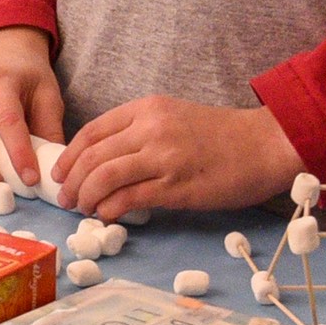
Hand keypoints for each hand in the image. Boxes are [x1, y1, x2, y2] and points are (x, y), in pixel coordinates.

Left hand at [51, 97, 305, 222]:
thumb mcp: (174, 117)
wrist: (265, 145)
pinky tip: (107, 216)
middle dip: (72, 180)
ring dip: (87, 197)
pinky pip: (130, 198)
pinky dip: (110, 209)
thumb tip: (105, 162)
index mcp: (147, 108)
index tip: (60, 172)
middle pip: (92, 156)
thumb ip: (140, 133)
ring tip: (83, 209)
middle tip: (66, 198)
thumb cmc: (222, 135)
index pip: (92, 131)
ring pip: (105, 177)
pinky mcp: (177, 186)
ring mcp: (163, 157)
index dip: (69, 155)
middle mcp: (150, 128)